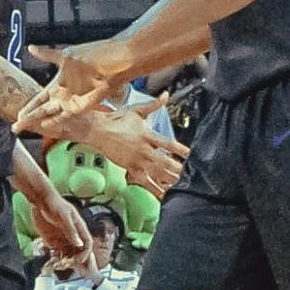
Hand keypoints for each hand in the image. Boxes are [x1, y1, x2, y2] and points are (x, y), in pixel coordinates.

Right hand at [16, 41, 121, 127]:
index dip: (28, 106)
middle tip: (15, 126)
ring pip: (51, 115)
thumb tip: (30, 48)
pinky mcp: (83, 105)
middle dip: (29, 118)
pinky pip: (67, 116)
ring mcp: (73, 101)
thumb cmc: (94, 56)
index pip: (39, 98)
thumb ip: (47, 55)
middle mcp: (64, 94)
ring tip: (25, 127)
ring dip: (39, 122)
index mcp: (59, 83)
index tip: (17, 114)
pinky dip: (56, 120)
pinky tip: (45, 124)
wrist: (115, 61)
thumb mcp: (65, 55)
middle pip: (42, 110)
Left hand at [30, 191, 90, 272]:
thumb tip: (79, 244)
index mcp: (79, 228)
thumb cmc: (55, 205)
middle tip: (66, 264)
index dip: (86, 254)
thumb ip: (71, 230)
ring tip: (57, 265)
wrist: (41, 201)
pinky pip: (56, 255)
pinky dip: (55, 261)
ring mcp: (63, 240)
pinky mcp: (53, 243)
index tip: (80, 261)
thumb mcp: (63, 216)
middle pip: (78, 252)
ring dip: (64, 263)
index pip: (87, 244)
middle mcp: (73, 236)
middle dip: (74, 261)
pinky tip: (51, 263)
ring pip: (68, 256)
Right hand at [67, 104, 189, 195]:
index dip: (180, 150)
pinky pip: (145, 181)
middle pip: (165, 162)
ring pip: (157, 173)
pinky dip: (155, 188)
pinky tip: (163, 194)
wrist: (99, 130)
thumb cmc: (118, 120)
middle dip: (177, 169)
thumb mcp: (138, 111)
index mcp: (148, 135)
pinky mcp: (130, 168)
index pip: (168, 144)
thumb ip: (154, 105)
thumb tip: (166, 95)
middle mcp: (145, 149)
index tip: (190, 155)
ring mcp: (137, 160)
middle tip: (190, 176)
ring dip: (170, 180)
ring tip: (181, 186)